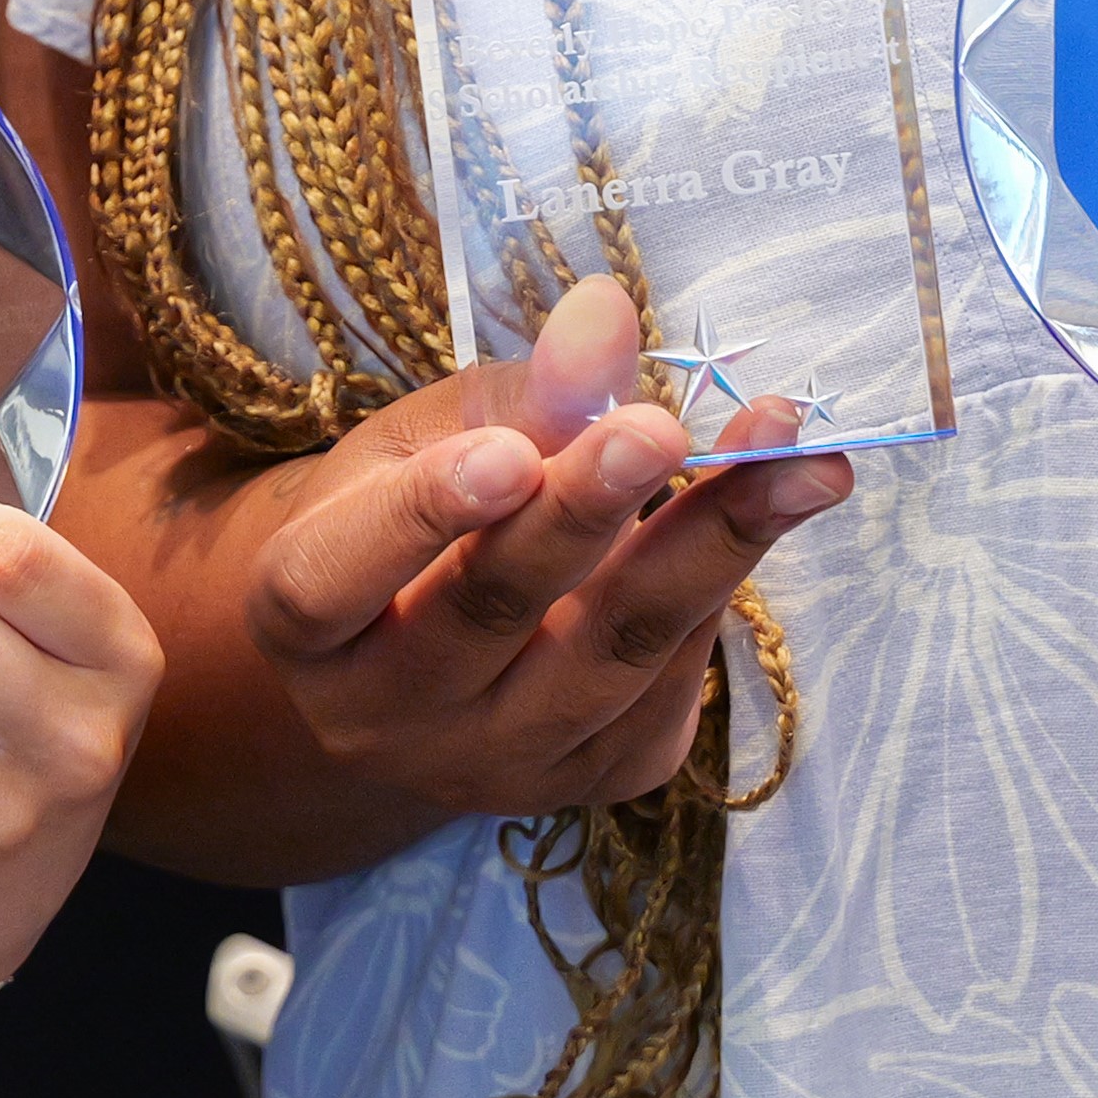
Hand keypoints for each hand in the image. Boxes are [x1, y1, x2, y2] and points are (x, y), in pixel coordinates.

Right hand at [240, 273, 852, 818]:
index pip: (337, 575)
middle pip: (491, 612)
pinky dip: (719, 591)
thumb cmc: (404, 513)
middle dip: (585, 511)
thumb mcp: (428, 436)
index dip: (421, 516)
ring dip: (710, 548)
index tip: (507, 453)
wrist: (418, 656)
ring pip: (608, 659)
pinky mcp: (591, 783)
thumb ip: (519, 390)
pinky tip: (769, 507)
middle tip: (660, 426)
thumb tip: (609, 313)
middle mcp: (383, 716)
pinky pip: (667, 690)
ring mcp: (493, 766)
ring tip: (796, 463)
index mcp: (301, 619)